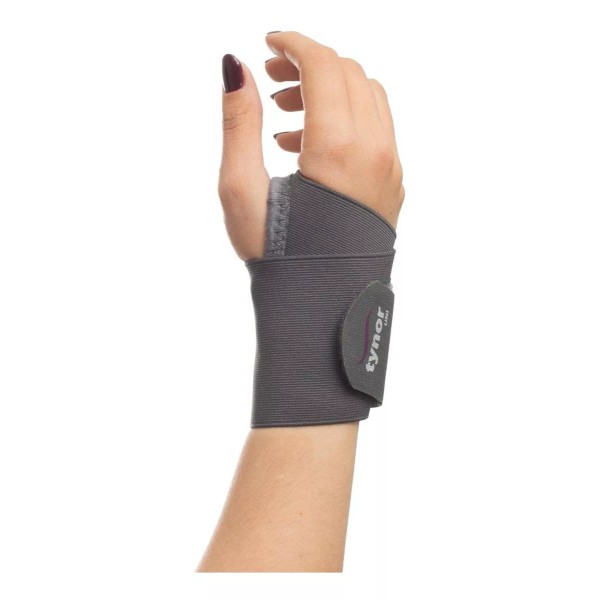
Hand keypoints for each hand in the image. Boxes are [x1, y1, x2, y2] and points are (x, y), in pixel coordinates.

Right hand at [218, 32, 404, 260]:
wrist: (320, 311)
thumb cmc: (278, 259)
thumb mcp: (242, 190)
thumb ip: (239, 123)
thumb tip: (235, 66)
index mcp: (339, 149)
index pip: (324, 65)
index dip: (294, 44)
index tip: (268, 42)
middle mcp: (375, 153)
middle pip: (349, 74)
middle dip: (309, 63)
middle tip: (271, 79)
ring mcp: (390, 170)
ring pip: (368, 98)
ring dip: (328, 90)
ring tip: (285, 118)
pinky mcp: (393, 185)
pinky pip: (377, 129)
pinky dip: (345, 118)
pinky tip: (307, 146)